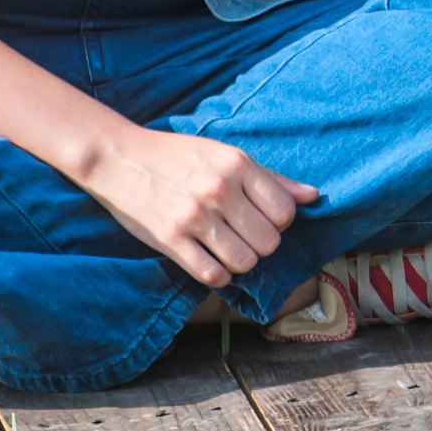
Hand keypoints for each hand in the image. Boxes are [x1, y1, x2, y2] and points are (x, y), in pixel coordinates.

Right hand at [78, 125, 317, 285]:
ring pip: (245, 262)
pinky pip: (213, 275)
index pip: (285, 213)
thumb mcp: (225, 154)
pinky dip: (218, 275)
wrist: (119, 158)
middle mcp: (219, 190)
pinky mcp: (170, 239)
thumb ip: (270, 178)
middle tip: (242, 236)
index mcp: (237, 165)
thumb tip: (312, 197)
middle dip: (260, 245)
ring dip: (240, 262)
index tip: (260, 219)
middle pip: (269, 242)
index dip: (278, 222)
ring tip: (226, 249)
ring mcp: (194, 216)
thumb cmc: (178, 156)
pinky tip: (210, 262)